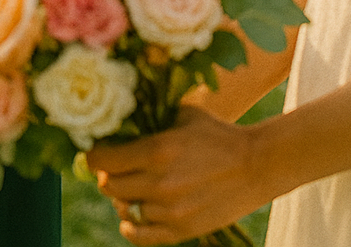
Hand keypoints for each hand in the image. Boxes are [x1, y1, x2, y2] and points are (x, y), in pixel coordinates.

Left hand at [87, 106, 261, 244]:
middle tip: (115, 168)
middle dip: (107, 176)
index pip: (102, 160)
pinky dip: (131, 228)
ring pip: (124, 209)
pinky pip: (141, 237)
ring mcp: (169, 210)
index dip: (94, 155)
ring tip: (135, 187)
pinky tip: (131, 217)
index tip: (96, 152)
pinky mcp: (181, 230)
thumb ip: (151, 120)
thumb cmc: (217, 134)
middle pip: (108, 186)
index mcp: (157, 150)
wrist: (256, 165)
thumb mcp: (183, 116)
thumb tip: (118, 121)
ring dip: (125, 198)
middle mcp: (159, 182)